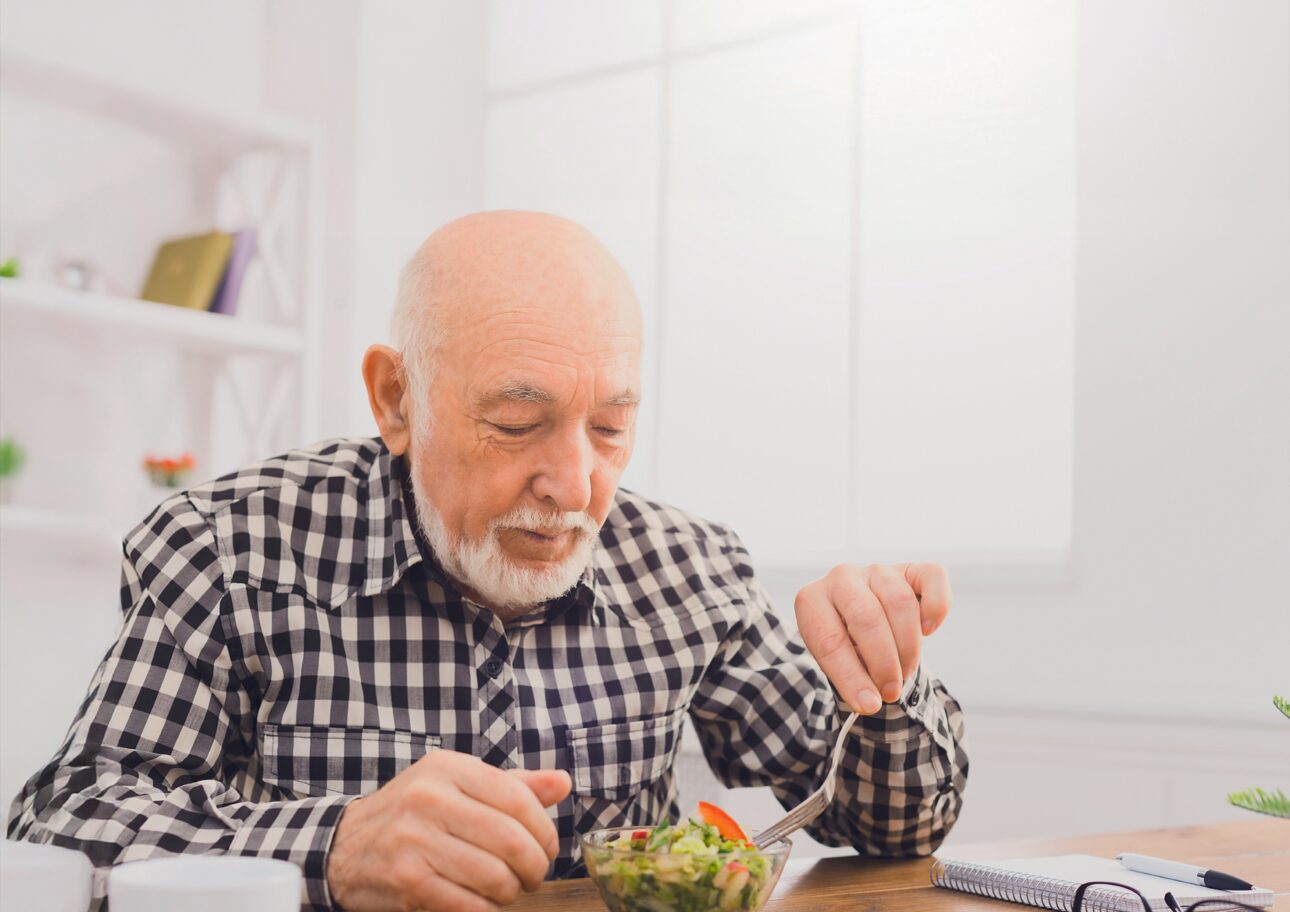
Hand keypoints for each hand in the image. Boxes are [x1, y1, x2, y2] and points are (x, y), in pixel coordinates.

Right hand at [327, 750, 571, 910]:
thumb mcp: (458, 785)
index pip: (518, 798)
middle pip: (511, 840)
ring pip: (493, 876)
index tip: (546, 848)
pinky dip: (485, 911)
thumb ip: (513, 785)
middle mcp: (429, 797)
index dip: (544, 830)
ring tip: (507, 890)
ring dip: (511, 893)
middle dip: (534, 867)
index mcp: (448, 768)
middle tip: (532, 876)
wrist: (345, 846)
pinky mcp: (405, 880)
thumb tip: (563, 783)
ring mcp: (414, 839)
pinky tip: (483, 905)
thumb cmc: (415, 814)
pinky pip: (467, 905)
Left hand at [794, 563, 950, 714]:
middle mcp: (841, 577)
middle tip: (891, 691)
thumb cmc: (845, 644)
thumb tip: (871, 703)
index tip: (868, 705)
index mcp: (812, 600)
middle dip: (883, 663)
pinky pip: (932, 578)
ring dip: (907, 647)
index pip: (830, 640)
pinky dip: (936, 607)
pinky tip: (928, 630)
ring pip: (900, 603)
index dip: (851, 677)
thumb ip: (849, 679)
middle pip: (867, 618)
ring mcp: (877, 570)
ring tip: (904, 670)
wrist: (858, 618)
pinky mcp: (909, 568)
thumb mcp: (836, 661)